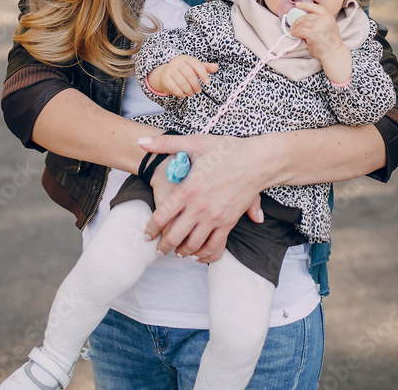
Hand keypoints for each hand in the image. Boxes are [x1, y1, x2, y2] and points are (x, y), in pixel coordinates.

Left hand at [139, 134, 268, 262]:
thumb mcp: (195, 142)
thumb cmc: (227, 150)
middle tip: (157, 250)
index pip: (162, 216)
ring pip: (193, 245)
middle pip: (175, 236)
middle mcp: (199, 208)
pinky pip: (215, 246)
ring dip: (182, 252)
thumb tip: (140, 141)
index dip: (151, 229)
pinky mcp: (229, 223)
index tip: (147, 235)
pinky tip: (198, 256)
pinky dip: (205, 255)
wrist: (257, 161)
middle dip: (163, 246)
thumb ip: (165, 143)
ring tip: (176, 253)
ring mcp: (215, 218)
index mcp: (188, 190)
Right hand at [148, 56, 218, 97]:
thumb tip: (216, 67)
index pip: (197, 65)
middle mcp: (177, 62)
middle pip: (189, 75)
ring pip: (182, 82)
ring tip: (192, 94)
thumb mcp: (194, 68)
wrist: (166, 74)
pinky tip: (183, 95)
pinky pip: (174, 88)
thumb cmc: (184, 71)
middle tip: (198, 91)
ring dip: (189, 90)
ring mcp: (169, 70)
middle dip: (196, 85)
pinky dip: (180, 93)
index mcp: (186, 58)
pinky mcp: (164, 78)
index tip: (207, 83)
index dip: (204, 74)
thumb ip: (205, 68)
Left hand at [290, 1, 351, 82]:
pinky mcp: (313, 34)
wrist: (334, 52)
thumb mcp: (329, 25)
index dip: (305, 5)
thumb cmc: (330, 41)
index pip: (315, 7)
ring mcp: (319, 26)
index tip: (298, 5)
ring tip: (294, 31)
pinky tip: (294, 34)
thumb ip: (320, 20)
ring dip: (296, 27)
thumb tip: (305, 18)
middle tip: (293, 25)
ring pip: (302, 24)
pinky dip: (295, 32)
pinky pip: (300, 31)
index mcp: (328, 16)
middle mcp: (324, 19)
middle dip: (297, 21)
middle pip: (306, 16)